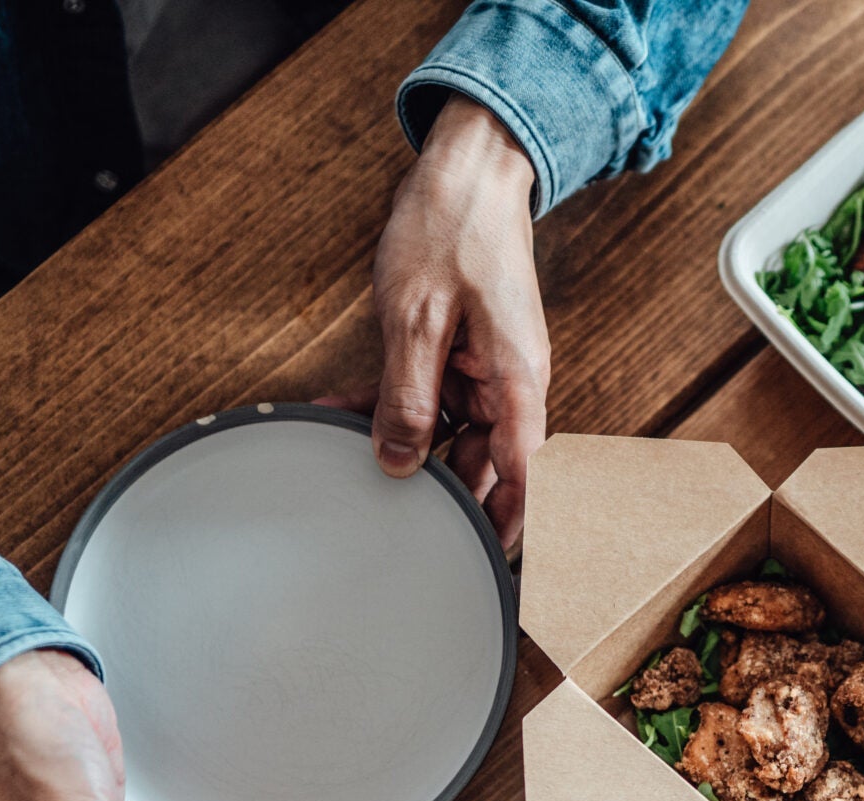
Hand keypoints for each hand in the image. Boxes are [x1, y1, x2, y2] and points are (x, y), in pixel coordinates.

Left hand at [332, 97, 546, 548]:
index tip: (488, 567)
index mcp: (517, 382)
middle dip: (439, 491)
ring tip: (349, 457)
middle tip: (394, 524)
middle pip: (481, 462)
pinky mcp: (460, 353)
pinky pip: (428, 395)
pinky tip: (341, 412)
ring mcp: (485, 370)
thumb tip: (397, 463)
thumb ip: (408, 398)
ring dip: (402, 443)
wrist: (466, 171)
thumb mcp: (416, 320)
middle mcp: (509, 384)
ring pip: (448, 432)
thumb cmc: (454, 231)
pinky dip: (390, 405)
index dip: (507, 525)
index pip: (522, 476)